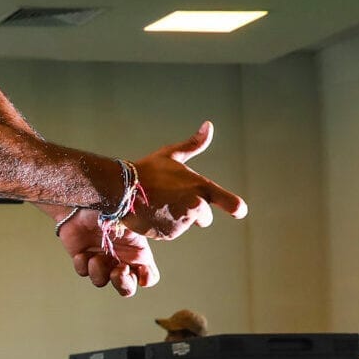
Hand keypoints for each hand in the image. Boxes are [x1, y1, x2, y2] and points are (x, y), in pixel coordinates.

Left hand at [58, 210, 159, 296]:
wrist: (79, 201)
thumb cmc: (108, 205)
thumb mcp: (131, 217)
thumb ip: (145, 228)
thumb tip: (160, 233)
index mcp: (137, 251)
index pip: (149, 276)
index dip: (146, 278)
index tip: (140, 271)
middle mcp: (120, 258)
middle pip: (126, 287)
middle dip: (122, 284)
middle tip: (117, 270)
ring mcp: (101, 259)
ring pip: (102, 282)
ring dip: (99, 272)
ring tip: (95, 257)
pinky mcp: (83, 257)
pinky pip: (83, 272)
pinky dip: (82, 265)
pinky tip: (82, 253)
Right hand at [123, 121, 247, 239]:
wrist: (121, 188)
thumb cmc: (147, 169)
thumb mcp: (171, 154)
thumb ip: (194, 144)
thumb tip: (209, 125)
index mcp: (202, 187)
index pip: (232, 203)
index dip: (236, 208)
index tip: (238, 211)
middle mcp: (196, 206)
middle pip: (204, 219)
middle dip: (193, 213)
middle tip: (172, 201)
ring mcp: (182, 222)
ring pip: (184, 224)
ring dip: (174, 218)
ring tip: (156, 204)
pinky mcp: (168, 233)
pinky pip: (169, 232)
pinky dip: (161, 226)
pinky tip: (150, 213)